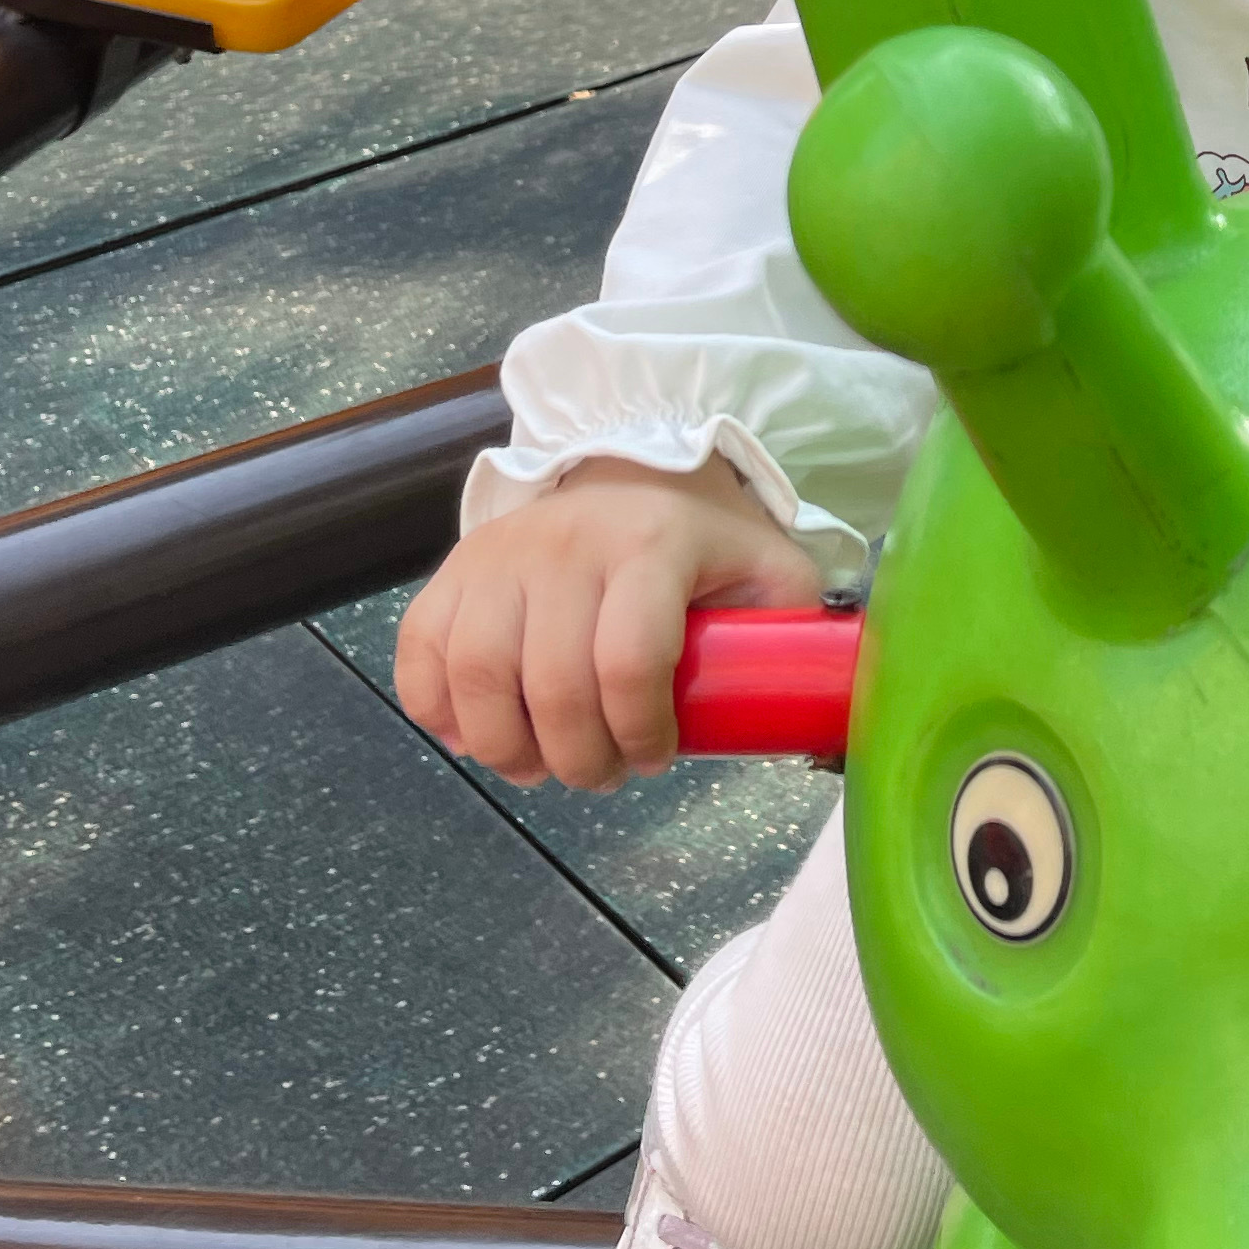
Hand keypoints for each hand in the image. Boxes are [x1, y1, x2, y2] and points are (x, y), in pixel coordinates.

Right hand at [396, 452, 824, 792]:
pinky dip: (437, 711)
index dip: (640, 732)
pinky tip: (475, 734)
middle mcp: (566, 543)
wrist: (623, 472)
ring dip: (505, 747)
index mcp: (652, 545)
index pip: (630, 661)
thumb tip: (827, 708)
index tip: (657, 757)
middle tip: (602, 775)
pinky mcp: (453, 570)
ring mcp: (500, 554)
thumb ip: (798, 628)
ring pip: (476, 675)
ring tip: (541, 766)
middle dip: (577, 757)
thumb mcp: (766, 569)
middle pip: (551, 683)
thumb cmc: (700, 542)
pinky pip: (421, 652)